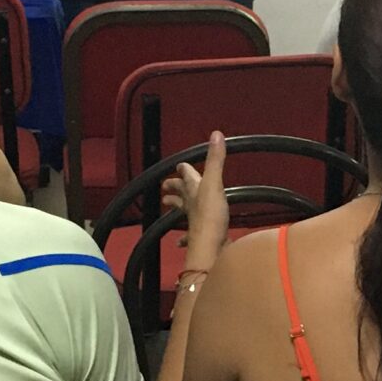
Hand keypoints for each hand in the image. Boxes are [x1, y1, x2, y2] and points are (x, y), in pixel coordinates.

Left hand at [162, 130, 232, 271]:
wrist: (211, 246)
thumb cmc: (211, 214)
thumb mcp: (214, 183)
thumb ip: (216, 160)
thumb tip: (216, 134)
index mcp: (194, 190)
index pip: (186, 175)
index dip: (183, 170)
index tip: (179, 166)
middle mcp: (191, 204)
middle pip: (180, 193)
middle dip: (173, 188)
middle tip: (165, 187)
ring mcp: (194, 221)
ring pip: (183, 212)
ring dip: (177, 207)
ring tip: (169, 207)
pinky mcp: (200, 237)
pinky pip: (189, 236)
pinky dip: (184, 237)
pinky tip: (179, 241)